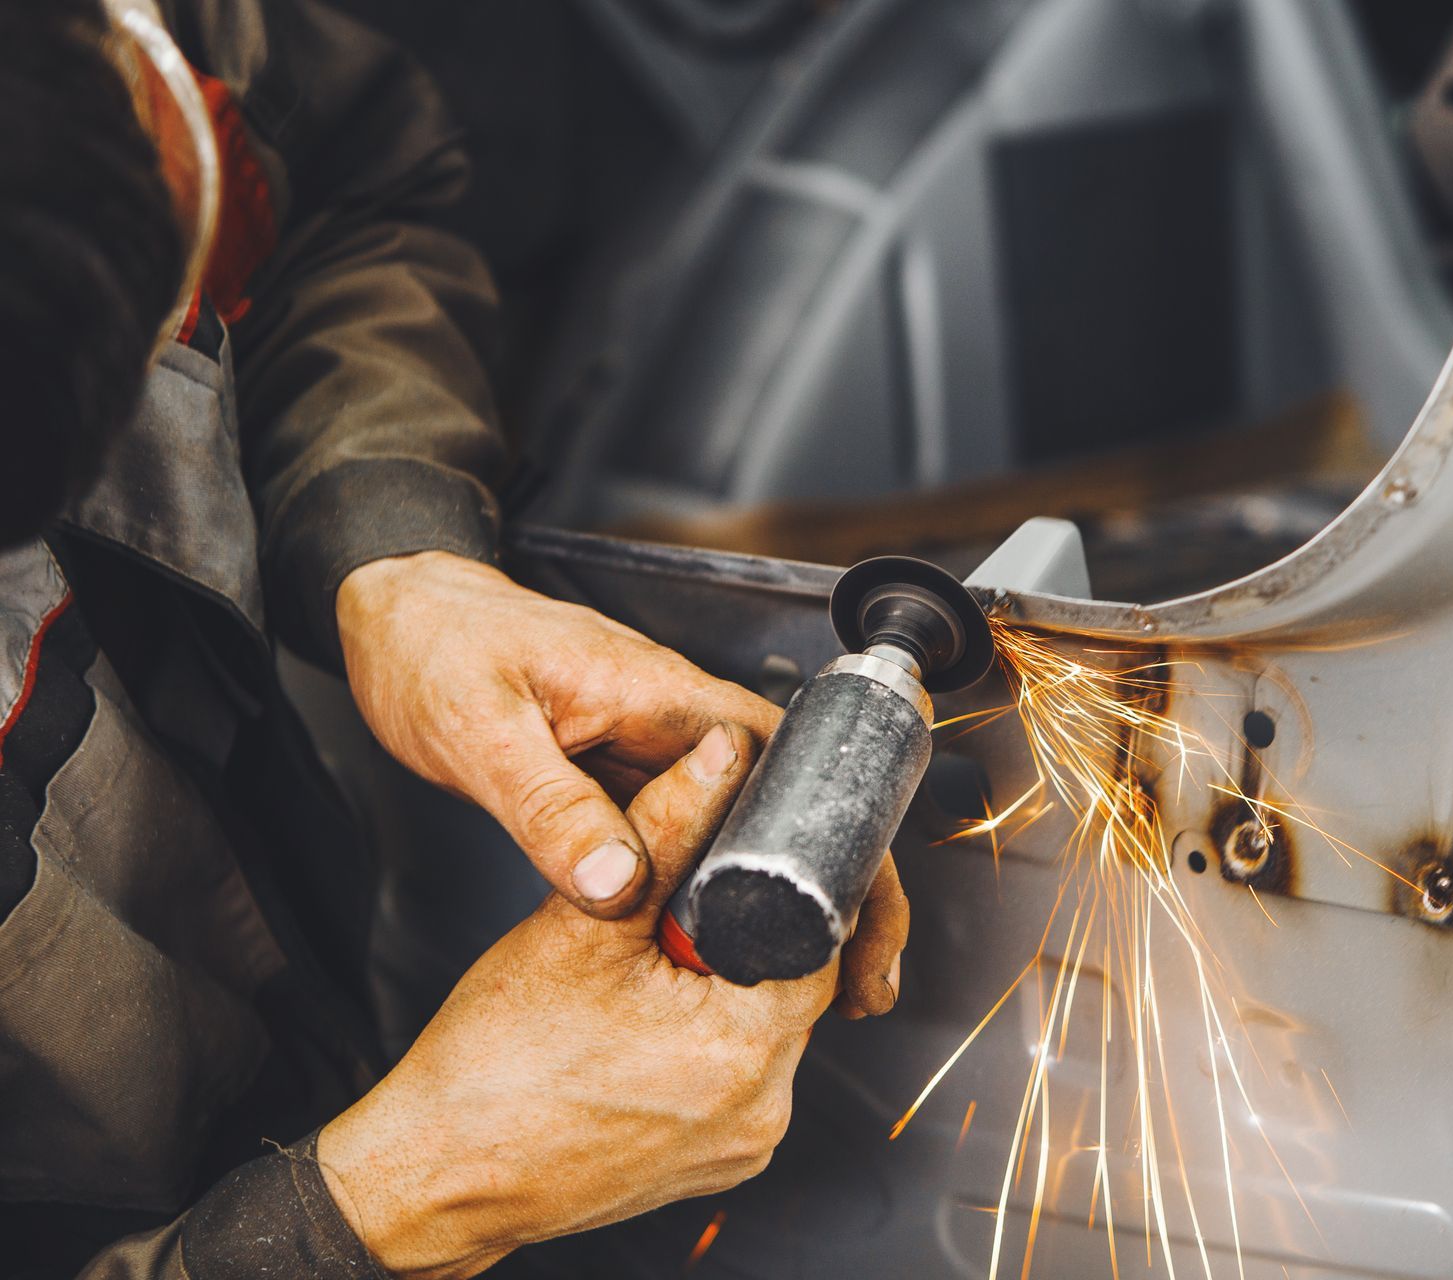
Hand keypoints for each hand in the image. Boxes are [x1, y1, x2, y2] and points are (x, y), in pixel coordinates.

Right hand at [319, 722, 833, 1276]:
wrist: (436, 1174)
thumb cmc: (494, 1064)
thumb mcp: (584, 925)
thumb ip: (668, 827)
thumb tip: (723, 756)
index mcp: (746, 1049)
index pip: (820, 939)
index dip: (779, 891)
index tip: (732, 873)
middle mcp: (764, 1110)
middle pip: (793, 984)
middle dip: (740, 944)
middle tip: (665, 933)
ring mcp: (743, 1145)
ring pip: (765, 1031)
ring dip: (723, 994)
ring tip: (644, 987)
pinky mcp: (719, 1163)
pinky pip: (738, 1080)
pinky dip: (705, 1047)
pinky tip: (644, 1037)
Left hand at [335, 550, 907, 1016]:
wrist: (402, 614)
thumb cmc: (437, 647)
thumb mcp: (482, 732)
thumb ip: (550, 809)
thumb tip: (616, 886)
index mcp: (671, 701)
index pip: (793, 775)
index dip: (840, 853)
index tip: (855, 929)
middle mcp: (685, 725)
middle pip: (796, 813)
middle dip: (844, 897)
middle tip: (861, 986)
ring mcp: (662, 753)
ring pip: (753, 835)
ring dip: (790, 906)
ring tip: (827, 990)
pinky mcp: (633, 779)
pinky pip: (698, 842)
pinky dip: (726, 900)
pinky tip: (731, 952)